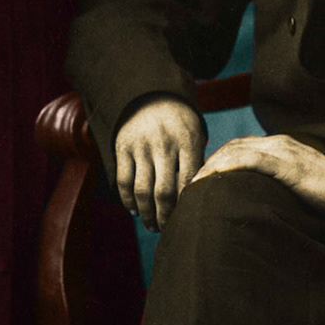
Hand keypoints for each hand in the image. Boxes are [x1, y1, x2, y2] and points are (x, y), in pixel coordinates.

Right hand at [115, 96, 204, 230]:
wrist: (153, 95)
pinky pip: (123, 181)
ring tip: (151, 226)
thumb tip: (201, 199)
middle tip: (167, 229)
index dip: (186, 207)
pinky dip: (127, 200)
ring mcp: (142, 146)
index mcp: (188, 142)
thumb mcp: (196, 136)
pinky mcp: (123, 147)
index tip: (186, 220)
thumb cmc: (181, 124)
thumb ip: (198, 163)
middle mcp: (164, 144)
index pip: (188, 183)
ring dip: (146, 214)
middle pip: (164, 192)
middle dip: (165, 217)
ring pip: (142, 190)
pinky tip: (134, 210)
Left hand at [191, 134, 324, 212]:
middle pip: (231, 148)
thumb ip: (282, 188)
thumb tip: (263, 206)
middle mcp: (278, 144)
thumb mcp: (302, 187)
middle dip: (207, 164)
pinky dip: (228, 167)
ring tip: (192, 185)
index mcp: (281, 148)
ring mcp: (283, 152)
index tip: (199, 181)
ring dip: (210, 166)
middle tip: (188, 185)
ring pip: (236, 152)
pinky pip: (251, 160)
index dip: (217, 162)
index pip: (239, 149)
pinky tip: (213, 177)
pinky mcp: (288, 165)